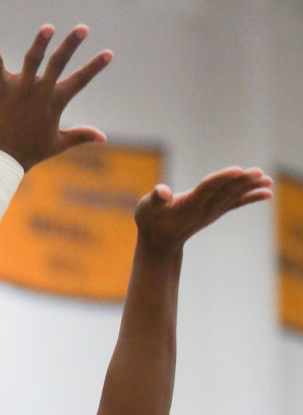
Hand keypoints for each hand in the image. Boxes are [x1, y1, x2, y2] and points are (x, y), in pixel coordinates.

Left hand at [0, 25, 111, 170]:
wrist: (0, 162)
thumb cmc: (29, 152)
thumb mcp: (57, 144)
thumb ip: (81, 135)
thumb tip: (104, 137)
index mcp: (54, 102)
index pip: (79, 81)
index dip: (95, 67)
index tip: (109, 54)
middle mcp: (39, 93)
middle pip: (58, 63)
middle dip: (70, 45)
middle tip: (83, 29)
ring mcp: (19, 89)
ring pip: (31, 61)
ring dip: (40, 43)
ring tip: (48, 28)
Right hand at [134, 167, 272, 257]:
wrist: (159, 244)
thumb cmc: (150, 221)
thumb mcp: (146, 209)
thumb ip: (154, 199)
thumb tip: (163, 192)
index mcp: (189, 203)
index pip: (208, 187)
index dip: (223, 178)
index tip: (238, 171)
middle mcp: (204, 208)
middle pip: (226, 191)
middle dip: (243, 182)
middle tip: (259, 173)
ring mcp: (211, 211)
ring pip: (234, 196)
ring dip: (251, 187)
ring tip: (268, 181)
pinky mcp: (215, 212)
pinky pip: (236, 203)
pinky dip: (251, 197)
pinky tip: (267, 192)